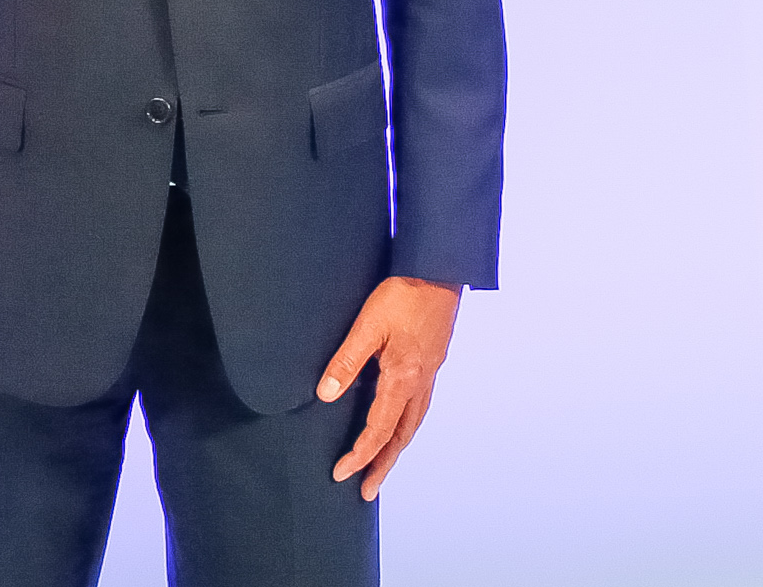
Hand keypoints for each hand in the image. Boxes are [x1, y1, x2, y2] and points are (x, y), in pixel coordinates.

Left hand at [319, 276, 460, 499]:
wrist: (438, 271)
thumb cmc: (401, 295)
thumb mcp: (366, 326)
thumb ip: (345, 362)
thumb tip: (324, 397)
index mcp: (403, 379)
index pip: (379, 430)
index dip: (359, 455)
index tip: (340, 474)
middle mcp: (420, 384)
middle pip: (401, 437)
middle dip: (382, 465)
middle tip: (366, 491)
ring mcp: (429, 375)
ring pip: (412, 424)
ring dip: (395, 449)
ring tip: (380, 467)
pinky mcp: (431, 363)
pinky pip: (417, 407)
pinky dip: (405, 426)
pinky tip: (397, 425)